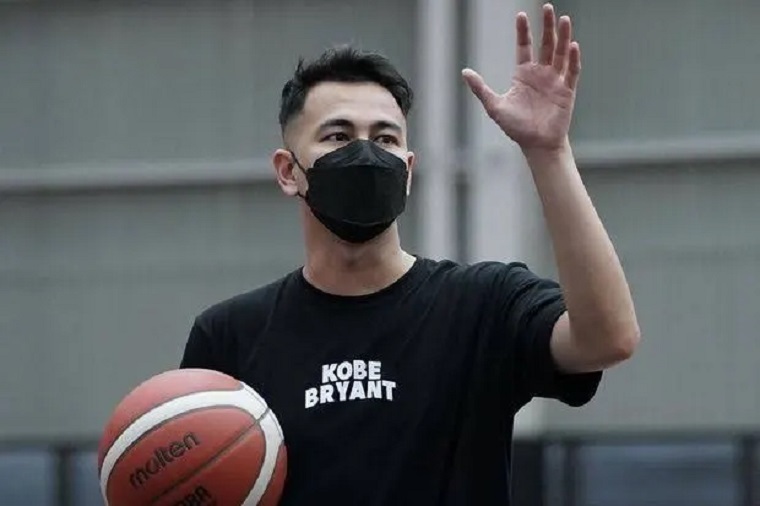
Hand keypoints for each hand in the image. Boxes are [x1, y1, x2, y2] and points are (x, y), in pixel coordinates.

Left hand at [463, 4, 579, 152]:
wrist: (536, 145)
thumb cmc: (516, 127)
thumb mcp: (494, 106)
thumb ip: (481, 88)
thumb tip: (464, 71)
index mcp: (524, 74)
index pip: (524, 47)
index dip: (523, 31)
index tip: (521, 15)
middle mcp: (541, 74)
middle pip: (545, 44)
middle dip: (547, 26)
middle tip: (548, 7)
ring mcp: (555, 81)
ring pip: (560, 53)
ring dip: (562, 36)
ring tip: (564, 19)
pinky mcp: (567, 91)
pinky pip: (571, 72)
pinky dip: (572, 59)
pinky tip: (572, 45)